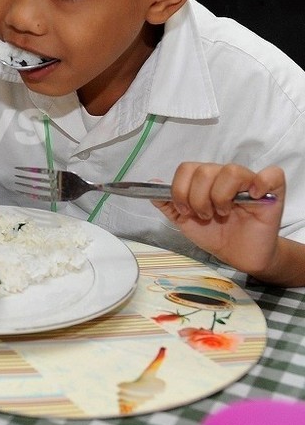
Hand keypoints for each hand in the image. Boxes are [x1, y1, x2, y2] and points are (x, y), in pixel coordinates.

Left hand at [153, 163, 285, 276]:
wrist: (239, 256)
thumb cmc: (215, 235)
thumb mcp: (185, 222)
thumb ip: (168, 204)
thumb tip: (152, 185)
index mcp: (205, 180)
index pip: (187, 168)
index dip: (180, 190)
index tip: (185, 211)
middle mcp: (225, 176)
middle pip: (205, 170)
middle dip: (198, 198)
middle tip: (205, 215)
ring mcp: (249, 182)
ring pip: (231, 171)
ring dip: (221, 196)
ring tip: (223, 213)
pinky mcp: (272, 192)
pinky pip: (271, 174)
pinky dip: (260, 183)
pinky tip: (252, 198)